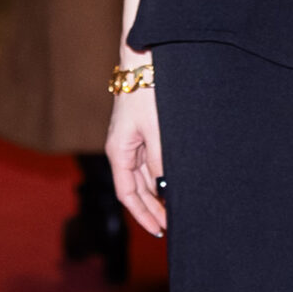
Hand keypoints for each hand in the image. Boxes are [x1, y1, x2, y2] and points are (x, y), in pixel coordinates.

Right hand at [107, 76, 164, 236]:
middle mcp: (122, 150)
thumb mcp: (157, 130)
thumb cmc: (147, 92)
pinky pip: (148, 163)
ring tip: (174, 210)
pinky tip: (171, 185)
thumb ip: (160, 161)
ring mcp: (131, 141)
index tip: (159, 229)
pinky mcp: (141, 133)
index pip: (127, 194)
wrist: (144, 62)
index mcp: (118, 152)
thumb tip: (165, 188)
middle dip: (151, 209)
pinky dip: (159, 178)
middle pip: (134, 189)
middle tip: (170, 226)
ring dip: (156, 195)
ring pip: (142, 178)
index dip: (143, 214)